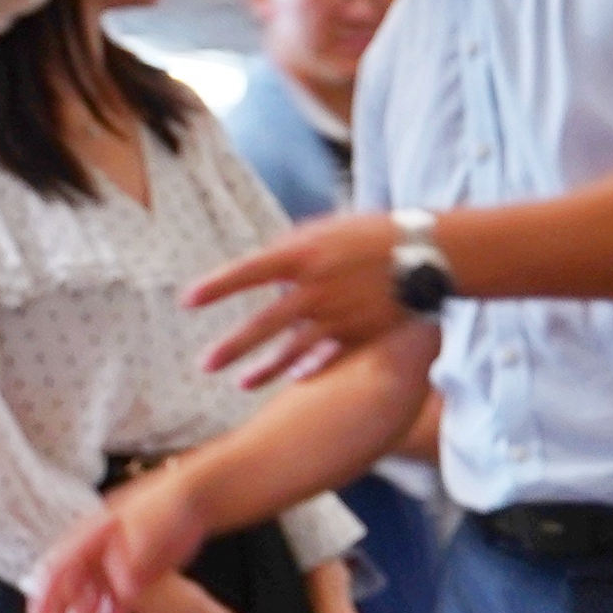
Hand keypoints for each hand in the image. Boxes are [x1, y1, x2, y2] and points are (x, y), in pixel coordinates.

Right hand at [26, 472, 211, 612]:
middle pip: (65, 600)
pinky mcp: (130, 585)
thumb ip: (133, 561)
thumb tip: (122, 588)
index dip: (44, 605)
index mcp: (88, 541)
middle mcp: (92, 560)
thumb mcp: (148, 530)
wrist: (194, 500)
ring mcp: (109, 573)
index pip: (55, 576)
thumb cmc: (167, 507)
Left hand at [183, 210, 412, 385]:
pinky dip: (307, 371)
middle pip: (264, 324)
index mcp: (304, 254)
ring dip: (264, 370)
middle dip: (232, 347)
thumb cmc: (373, 233)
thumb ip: (294, 247)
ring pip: (292, 350)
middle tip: (205, 365)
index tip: (187, 302)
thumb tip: (266, 266)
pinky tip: (291, 381)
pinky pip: (326, 358)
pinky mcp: (358, 334)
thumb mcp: (327, 228)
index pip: (248, 271)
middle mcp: (316, 288)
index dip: (216, 287)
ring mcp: (337, 315)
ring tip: (240, 384)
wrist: (425, 254)